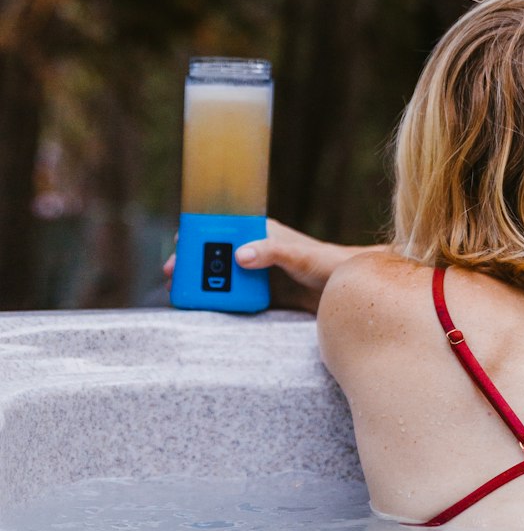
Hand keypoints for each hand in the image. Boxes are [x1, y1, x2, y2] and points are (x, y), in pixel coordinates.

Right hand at [162, 219, 379, 312]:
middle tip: (172, 275)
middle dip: (192, 261)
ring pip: (222, 272)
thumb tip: (239, 255)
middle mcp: (255, 247)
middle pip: (216, 251)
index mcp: (259, 231)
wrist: (343, 284)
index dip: (198, 233)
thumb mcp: (295, 254)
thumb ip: (270, 252)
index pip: (222, 225)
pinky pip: (234, 290)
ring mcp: (257, 268)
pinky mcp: (261, 288)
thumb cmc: (323, 261)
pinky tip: (206, 305)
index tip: (179, 243)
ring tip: (183, 293)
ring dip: (202, 281)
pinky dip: (218, 296)